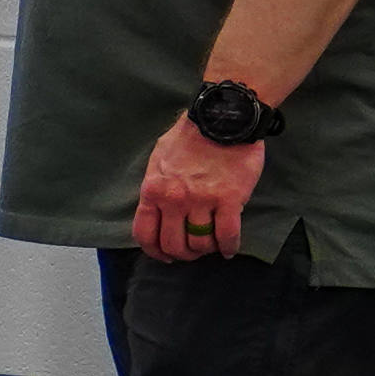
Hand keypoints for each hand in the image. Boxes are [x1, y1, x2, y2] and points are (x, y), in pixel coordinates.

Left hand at [134, 117, 265, 262]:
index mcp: (153, 191)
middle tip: (193, 252)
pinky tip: (229, 249)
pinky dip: (229, 247)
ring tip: (212, 246)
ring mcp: (201, 201)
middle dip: (183, 254)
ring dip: (206, 249)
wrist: (222, 119)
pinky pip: (227, 235)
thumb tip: (155, 205)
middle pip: (174, 244)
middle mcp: (173, 200)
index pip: (145, 234)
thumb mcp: (159, 159)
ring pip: (200, 243)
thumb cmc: (189, 137)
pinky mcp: (229, 199)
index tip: (165, 256)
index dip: (155, 251)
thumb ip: (156, 185)